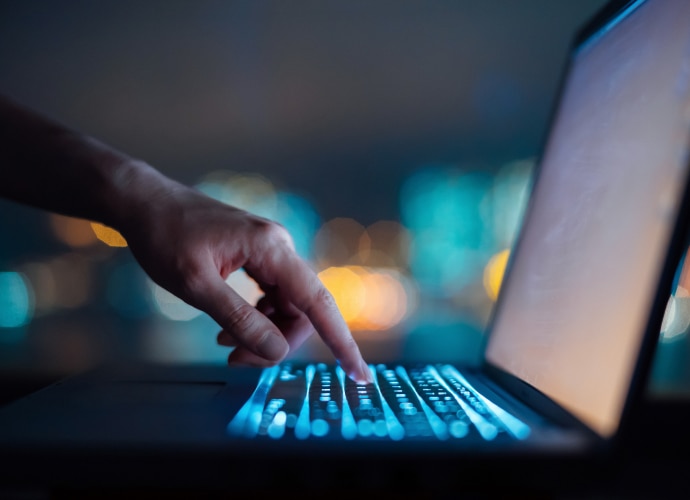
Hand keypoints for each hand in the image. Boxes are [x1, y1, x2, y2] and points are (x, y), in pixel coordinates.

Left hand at [118, 174, 372, 383]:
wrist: (144, 203)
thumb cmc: (164, 236)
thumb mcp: (196, 285)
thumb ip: (239, 319)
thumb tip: (276, 351)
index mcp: (271, 249)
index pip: (318, 302)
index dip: (341, 341)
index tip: (358, 373)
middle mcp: (278, 247)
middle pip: (300, 309)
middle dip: (277, 341)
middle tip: (238, 360)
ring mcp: (268, 250)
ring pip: (285, 305)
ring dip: (263, 331)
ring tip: (225, 343)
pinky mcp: (256, 255)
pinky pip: (270, 295)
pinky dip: (256, 317)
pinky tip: (228, 327)